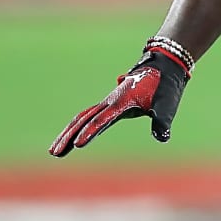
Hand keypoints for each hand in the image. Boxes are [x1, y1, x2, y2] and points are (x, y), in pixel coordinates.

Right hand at [49, 48, 189, 156]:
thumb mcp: (167, 104)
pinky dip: (79, 127)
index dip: (90, 132)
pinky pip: (90, 117)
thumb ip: (162, 121)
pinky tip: (72, 139)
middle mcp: (110, 101)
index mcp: (122, 101)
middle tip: (54, 153)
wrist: (164, 67)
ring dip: (68, 133)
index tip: (77, 145)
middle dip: (68, 136)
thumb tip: (162, 138)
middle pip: (83, 119)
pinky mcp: (111, 105)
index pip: (102, 120)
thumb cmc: (165, 86)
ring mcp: (109, 103)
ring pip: (82, 118)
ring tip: (55, 152)